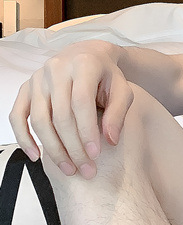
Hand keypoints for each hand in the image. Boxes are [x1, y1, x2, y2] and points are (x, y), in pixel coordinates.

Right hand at [9, 40, 133, 178]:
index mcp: (83, 65)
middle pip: (60, 115)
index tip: (95, 155)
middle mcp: (56, 69)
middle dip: (73, 146)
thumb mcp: (122, 90)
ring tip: (69, 169)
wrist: (88, 55)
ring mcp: (37, 79)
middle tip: (86, 169)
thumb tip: (110, 141)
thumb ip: (118, 113)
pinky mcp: (26, 88)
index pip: (81, 102)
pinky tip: (36, 156)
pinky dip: (24, 137)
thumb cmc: (107, 76)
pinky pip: (18, 115)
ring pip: (39, 119)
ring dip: (53, 148)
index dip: (87, 130)